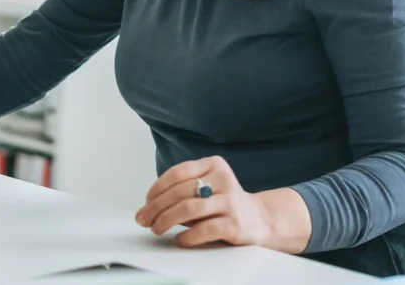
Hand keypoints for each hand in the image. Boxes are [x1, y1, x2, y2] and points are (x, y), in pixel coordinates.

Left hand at [135, 156, 310, 252]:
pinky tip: (179, 239)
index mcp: (213, 164)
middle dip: (157, 206)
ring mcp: (230, 201)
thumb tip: (149, 207)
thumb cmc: (223, 203)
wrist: (260, 219)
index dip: (158, 188)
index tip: (146, 201)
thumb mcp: (206, 186)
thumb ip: (182, 190)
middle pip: (181, 191)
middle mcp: (223, 179)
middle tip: (144, 218)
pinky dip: (187, 236)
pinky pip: (204, 229)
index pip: (178, 172)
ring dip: (167, 220)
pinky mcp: (235, 224)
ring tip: (157, 228)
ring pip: (189, 208)